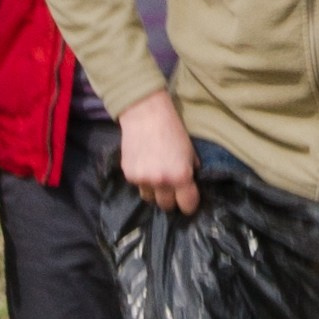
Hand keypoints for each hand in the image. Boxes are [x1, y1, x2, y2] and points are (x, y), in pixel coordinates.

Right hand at [119, 87, 199, 214]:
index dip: (189, 204)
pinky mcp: (128, 175)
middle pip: (166, 206)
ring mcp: (143, 180)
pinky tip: (145, 166)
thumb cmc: (172, 129)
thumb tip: (191, 184)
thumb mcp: (190, 151)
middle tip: (172, 189)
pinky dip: (142, 180)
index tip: (188, 200)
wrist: (145, 113)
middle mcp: (161, 182)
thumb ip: (190, 171)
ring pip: (149, 198)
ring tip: (156, 177)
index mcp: (181, 176)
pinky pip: (137, 186)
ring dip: (154, 192)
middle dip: (171, 199)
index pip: (187, 205)